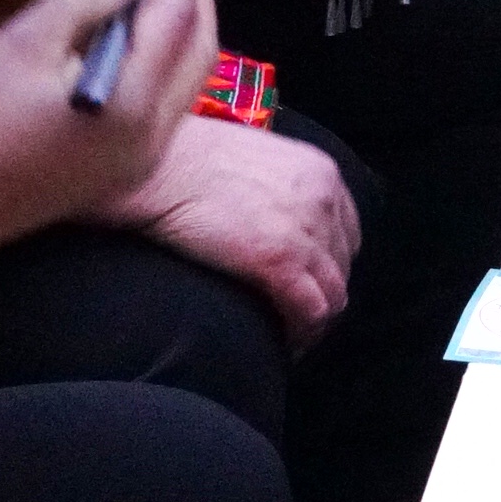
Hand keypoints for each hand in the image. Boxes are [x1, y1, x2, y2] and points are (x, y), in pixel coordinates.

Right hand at [0, 0, 214, 301]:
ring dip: (177, 24)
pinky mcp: (121, 170)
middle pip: (200, 49)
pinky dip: (157, 58)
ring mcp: (141, 161)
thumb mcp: (21, 46)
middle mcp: (153, 139)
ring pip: (186, 77)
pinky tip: (126, 31)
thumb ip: (87, 0)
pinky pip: (162, 102)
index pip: (177, 17)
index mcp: (132, 107)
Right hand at [103, 111, 358, 341]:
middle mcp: (324, 200)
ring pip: (333, 295)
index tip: (306, 282)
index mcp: (320, 173)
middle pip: (342, 266)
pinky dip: (300, 334)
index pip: (345, 233)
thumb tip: (268, 218)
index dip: (328, 264)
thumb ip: (276, 187)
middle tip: (293, 316)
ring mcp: (306, 232)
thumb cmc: (184, 158)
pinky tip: (281, 343)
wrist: (154, 163)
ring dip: (313, 321)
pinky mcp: (280, 262)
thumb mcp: (253, 160)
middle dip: (321, 294)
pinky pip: (310, 312)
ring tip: (286, 335)